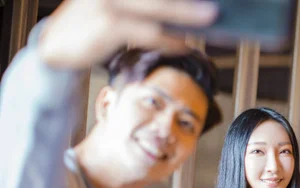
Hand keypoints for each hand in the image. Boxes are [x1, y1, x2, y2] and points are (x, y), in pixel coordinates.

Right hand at [38, 0, 217, 68]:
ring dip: (187, 13)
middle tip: (215, 3)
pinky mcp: (110, 24)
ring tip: (210, 17)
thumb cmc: (94, 24)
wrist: (57, 45)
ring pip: (158, 6)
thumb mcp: (119, 6)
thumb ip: (145, 3)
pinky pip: (148, 32)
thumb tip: (183, 7)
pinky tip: (184, 44)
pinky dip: (169, 39)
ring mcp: (110, 3)